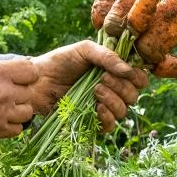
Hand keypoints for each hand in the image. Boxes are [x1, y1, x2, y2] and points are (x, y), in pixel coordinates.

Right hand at [0, 56, 44, 147]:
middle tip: (5, 96)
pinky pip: (18, 129)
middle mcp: (4, 92)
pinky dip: (11, 126)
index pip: (30, 70)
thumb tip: (8, 69)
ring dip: (18, 111)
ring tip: (3, 110)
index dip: (27, 75)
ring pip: (27, 112)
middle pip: (29, 92)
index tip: (20, 79)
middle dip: (19, 93)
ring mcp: (3, 113)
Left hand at [34, 39, 149, 132]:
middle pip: (133, 96)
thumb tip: (128, 70)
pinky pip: (109, 126)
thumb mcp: (84, 50)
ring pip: (123, 111)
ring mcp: (102, 107)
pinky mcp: (91, 121)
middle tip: (101, 78)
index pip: (139, 79)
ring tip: (95, 90)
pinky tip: (97, 107)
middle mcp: (112, 90)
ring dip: (113, 100)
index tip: (124, 72)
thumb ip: (107, 56)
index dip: (138, 77)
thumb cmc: (59, 62)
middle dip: (121, 87)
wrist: (36, 81)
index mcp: (114, 72)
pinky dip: (107, 117)